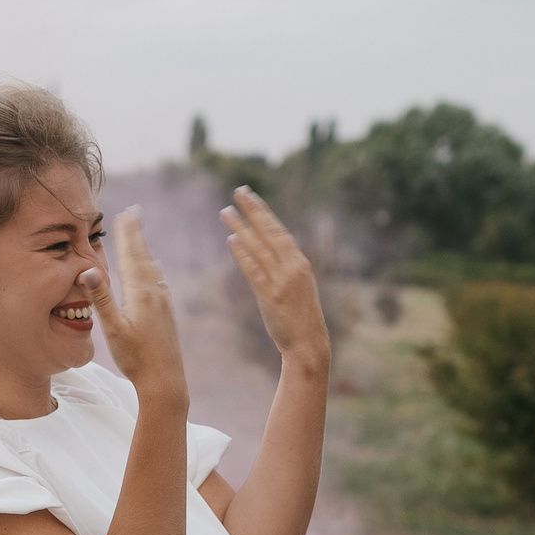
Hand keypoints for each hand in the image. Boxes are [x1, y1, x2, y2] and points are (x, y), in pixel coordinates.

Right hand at [85, 209, 185, 402]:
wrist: (165, 380)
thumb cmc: (135, 358)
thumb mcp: (113, 329)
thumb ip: (101, 298)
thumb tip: (89, 270)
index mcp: (140, 294)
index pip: (130, 255)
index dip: (127, 234)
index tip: (125, 213)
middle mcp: (155, 293)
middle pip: (143, 256)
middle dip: (137, 234)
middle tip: (134, 212)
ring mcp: (164, 303)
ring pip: (152, 268)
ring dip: (144, 249)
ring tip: (140, 235)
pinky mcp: (168, 313)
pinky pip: (159, 282)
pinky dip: (153, 269)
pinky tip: (155, 270)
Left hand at [222, 189, 328, 365]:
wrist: (309, 343)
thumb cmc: (301, 317)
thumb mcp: (298, 286)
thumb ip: (284, 268)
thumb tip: (266, 252)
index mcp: (300, 263)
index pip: (279, 231)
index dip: (264, 212)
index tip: (250, 196)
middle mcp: (292, 267)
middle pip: (269, 232)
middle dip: (253, 210)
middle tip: (238, 191)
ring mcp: (281, 281)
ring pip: (258, 247)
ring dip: (241, 227)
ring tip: (225, 211)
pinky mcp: (270, 295)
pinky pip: (254, 270)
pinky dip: (242, 254)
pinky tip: (231, 240)